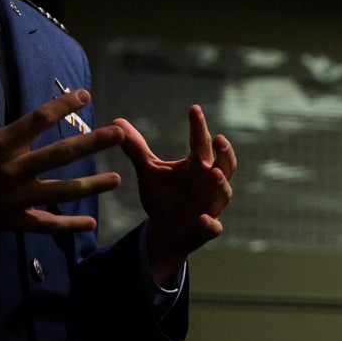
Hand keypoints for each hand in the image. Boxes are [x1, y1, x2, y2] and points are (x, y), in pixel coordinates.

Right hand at [0, 79, 124, 250]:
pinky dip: (68, 225)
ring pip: (62, 191)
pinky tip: (90, 223)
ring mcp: (15, 197)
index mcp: (0, 144)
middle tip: (119, 134)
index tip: (84, 95)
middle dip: (93, 142)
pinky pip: (46, 224)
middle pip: (62, 153)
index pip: (39, 119)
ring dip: (91, 185)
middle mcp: (13, 169)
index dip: (64, 105)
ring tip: (116, 179)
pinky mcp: (12, 220)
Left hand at [114, 105, 235, 283]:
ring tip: (212, 173)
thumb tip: (116, 121)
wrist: (164, 231)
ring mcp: (211, 205)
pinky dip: (209, 223)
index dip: (199, 126)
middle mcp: (209, 181)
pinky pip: (213, 226)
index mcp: (197, 165)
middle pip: (224, 164)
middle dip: (224, 153)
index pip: (200, 142)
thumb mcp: (148, 170)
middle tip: (219, 138)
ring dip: (220, 182)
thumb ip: (136, 148)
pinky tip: (203, 218)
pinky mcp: (207, 227)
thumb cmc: (162, 196)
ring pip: (224, 191)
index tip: (194, 108)